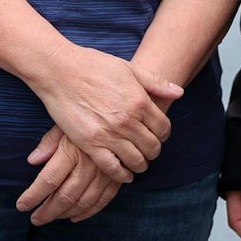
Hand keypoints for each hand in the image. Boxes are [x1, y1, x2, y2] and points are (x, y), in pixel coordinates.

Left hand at [17, 127, 120, 224]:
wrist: (120, 115)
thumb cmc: (86, 117)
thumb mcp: (64, 123)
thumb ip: (48, 142)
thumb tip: (32, 160)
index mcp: (71, 150)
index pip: (48, 180)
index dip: (33, 196)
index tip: (21, 205)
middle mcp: (88, 164)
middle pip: (65, 196)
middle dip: (47, 211)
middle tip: (35, 219)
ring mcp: (105, 173)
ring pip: (83, 202)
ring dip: (65, 214)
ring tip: (52, 217)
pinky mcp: (117, 177)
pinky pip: (103, 201)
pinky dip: (88, 212)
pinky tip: (75, 217)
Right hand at [27, 44, 182, 181]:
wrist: (60, 71)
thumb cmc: (94, 66)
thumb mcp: (129, 68)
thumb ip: (155, 82)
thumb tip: (179, 92)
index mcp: (139, 101)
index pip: (163, 128)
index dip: (163, 135)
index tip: (157, 136)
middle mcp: (128, 120)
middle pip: (152, 147)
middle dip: (153, 151)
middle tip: (148, 151)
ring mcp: (109, 134)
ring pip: (136, 160)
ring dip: (140, 164)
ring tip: (138, 163)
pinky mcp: (90, 144)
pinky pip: (113, 168)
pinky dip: (122, 175)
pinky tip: (124, 174)